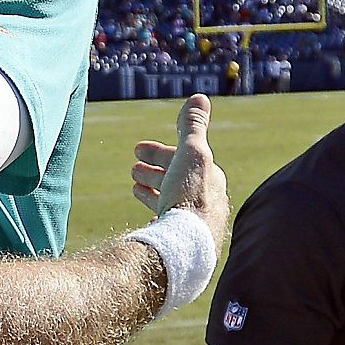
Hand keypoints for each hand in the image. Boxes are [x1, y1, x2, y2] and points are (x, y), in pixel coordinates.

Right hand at [131, 94, 228, 246]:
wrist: (187, 246)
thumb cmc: (190, 198)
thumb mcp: (191, 154)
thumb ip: (193, 127)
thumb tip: (199, 97)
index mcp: (211, 180)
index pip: (183, 159)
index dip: (160, 152)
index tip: (137, 150)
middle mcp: (208, 202)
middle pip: (178, 180)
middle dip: (156, 170)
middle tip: (133, 168)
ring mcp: (196, 224)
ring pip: (173, 201)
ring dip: (153, 191)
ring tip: (135, 188)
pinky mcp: (185, 242)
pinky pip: (170, 224)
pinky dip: (158, 214)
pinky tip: (151, 220)